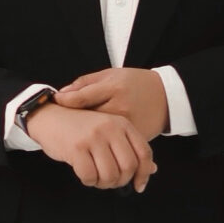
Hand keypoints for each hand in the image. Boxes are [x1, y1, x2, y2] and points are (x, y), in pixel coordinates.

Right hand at [26, 102, 154, 191]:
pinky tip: (84, 174)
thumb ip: (129, 148)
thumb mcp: (108, 132)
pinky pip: (90, 176)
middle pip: (128, 167)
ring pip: (110, 175)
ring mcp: (93, 137)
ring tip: (96, 177)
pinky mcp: (76, 148)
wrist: (49, 117)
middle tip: (110, 182)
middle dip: (121, 181)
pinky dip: (88, 181)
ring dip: (103, 183)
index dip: (143, 174)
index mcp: (121, 123)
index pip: (144, 153)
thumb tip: (151, 170)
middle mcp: (110, 128)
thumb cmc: (80, 128)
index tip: (138, 185)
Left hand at [54, 66, 170, 141]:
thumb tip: (63, 94)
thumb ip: (86, 83)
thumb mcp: (112, 74)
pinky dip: (105, 148)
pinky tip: (94, 148)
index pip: (83, 97)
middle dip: (74, 122)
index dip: (66, 100)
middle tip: (61, 123)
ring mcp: (129, 124)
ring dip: (87, 139)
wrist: (167, 96)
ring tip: (75, 139)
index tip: (56, 101)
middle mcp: (121, 107)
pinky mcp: (136, 137)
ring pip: (101, 136)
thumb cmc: (136, 83)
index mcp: (114, 88)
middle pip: (89, 119)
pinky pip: (115, 145)